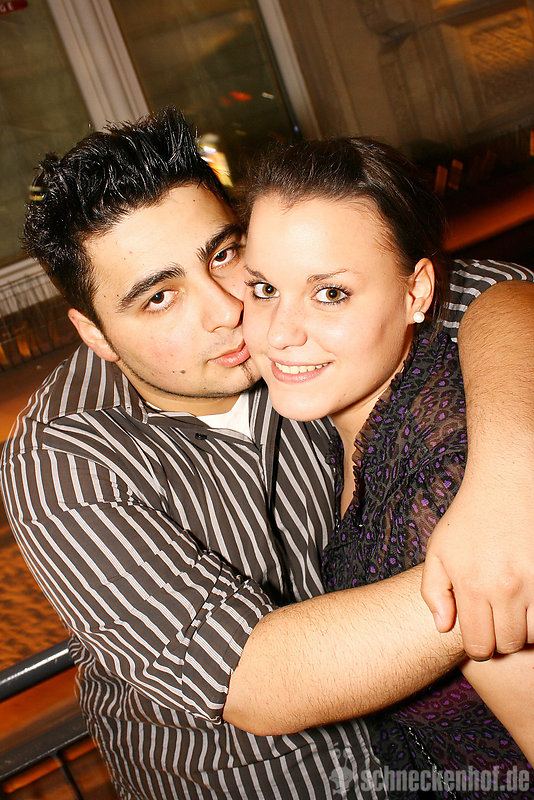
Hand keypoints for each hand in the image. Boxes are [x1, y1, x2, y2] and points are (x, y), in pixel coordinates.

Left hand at [421, 465, 533, 659]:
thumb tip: (444, 627)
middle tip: (497, 617)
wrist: (505, 483)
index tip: (480, 633)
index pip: (480, 645)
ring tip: (515, 606)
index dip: (479, 646)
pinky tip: (529, 597)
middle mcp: (506, 586)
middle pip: (510, 643)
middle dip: (502, 636)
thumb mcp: (439, 550)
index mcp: (473, 584)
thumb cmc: (469, 518)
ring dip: (526, 626)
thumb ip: (435, 592)